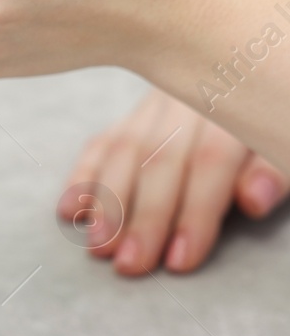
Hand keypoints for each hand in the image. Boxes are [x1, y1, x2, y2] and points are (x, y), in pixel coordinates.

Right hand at [65, 88, 288, 274]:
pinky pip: (101, 142)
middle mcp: (187, 100)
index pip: (207, 163)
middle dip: (141, 217)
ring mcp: (155, 105)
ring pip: (122, 150)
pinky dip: (83, 177)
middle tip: (128, 264)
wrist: (244, 71)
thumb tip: (253, 201)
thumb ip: (273, 170)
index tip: (179, 260)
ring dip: (105, 202)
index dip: (193, 214)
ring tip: (97, 244)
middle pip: (157, 160)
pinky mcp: (134, 115)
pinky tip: (69, 209)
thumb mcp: (285, 142)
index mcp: (232, 107)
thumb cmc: (269, 124)